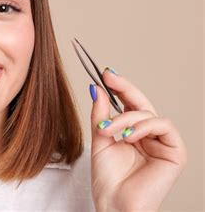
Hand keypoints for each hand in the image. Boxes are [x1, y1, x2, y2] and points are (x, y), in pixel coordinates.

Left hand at [90, 68, 186, 211]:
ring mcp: (162, 143)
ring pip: (149, 114)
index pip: (128, 104)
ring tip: (108, 130)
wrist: (114, 204)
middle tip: (109, 78)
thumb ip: (101, 114)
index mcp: (132, 133)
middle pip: (141, 103)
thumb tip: (98, 88)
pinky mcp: (175, 152)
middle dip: (124, 89)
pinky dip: (144, 126)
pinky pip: (164, 126)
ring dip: (126, 117)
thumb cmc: (108, 179)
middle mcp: (148, 136)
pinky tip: (127, 136)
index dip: (119, 88)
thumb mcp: (100, 139)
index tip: (104, 74)